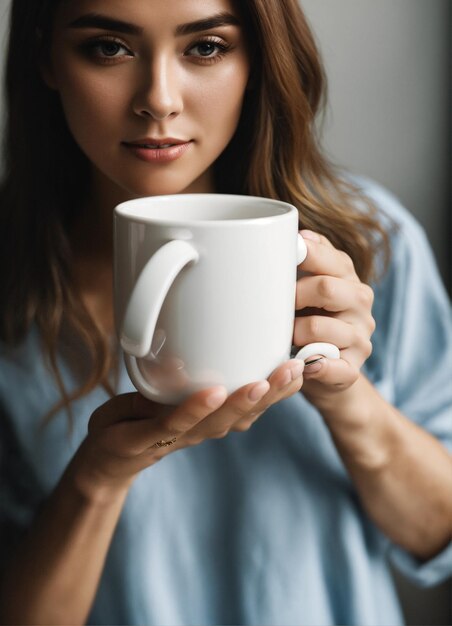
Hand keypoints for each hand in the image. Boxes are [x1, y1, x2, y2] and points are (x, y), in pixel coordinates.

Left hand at [76, 359, 304, 494]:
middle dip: (274, 392)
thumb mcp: (173, 388)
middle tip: (297, 367)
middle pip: (247, 413)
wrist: (106, 457)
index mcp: (216, 416)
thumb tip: (216, 329)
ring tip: (263, 380)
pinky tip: (213, 392)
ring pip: (219, 420)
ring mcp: (180, 435)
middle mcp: (206, 428)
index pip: (256, 402)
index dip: (282, 388)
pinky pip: (176, 422)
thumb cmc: (144, 417)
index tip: (307, 364)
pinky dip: (196, 408)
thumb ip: (196, 368)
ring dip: (243, 401)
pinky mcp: (150, 437)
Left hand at [294, 230, 374, 408]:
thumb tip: (301, 234)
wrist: (325, 370)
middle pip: (326, 289)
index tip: (286, 250)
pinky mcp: (353, 369)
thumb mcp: (312, 287)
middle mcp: (360, 304)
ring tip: (283, 336)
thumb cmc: (312, 319)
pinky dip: (317, 366)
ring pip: (320, 328)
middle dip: (294, 295)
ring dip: (294, 332)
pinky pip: (335, 368)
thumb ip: (312, 261)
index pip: (332, 260)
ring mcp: (359, 338)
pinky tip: (305, 364)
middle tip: (274, 304)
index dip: (307, 255)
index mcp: (349, 279)